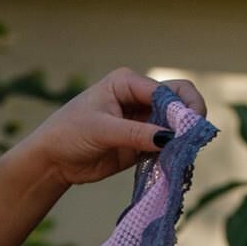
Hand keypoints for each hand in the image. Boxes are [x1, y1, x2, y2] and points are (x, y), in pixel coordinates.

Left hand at [29, 69, 207, 187]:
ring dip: (183, 138)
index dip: (181, 108)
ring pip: (175, 125)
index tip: (186, 130)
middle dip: (189, 118)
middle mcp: (139, 98)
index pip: (166, 90)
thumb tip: (170, 138)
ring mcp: (142, 121)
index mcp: (128, 83)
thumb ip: (136, 133)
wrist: (52, 160)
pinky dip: (173, 152)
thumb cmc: (68, 133)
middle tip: (194, 139)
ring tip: (185, 154)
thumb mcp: (101, 130)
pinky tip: (175, 162)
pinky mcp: (142, 143)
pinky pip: (166, 146)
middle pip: (178, 102)